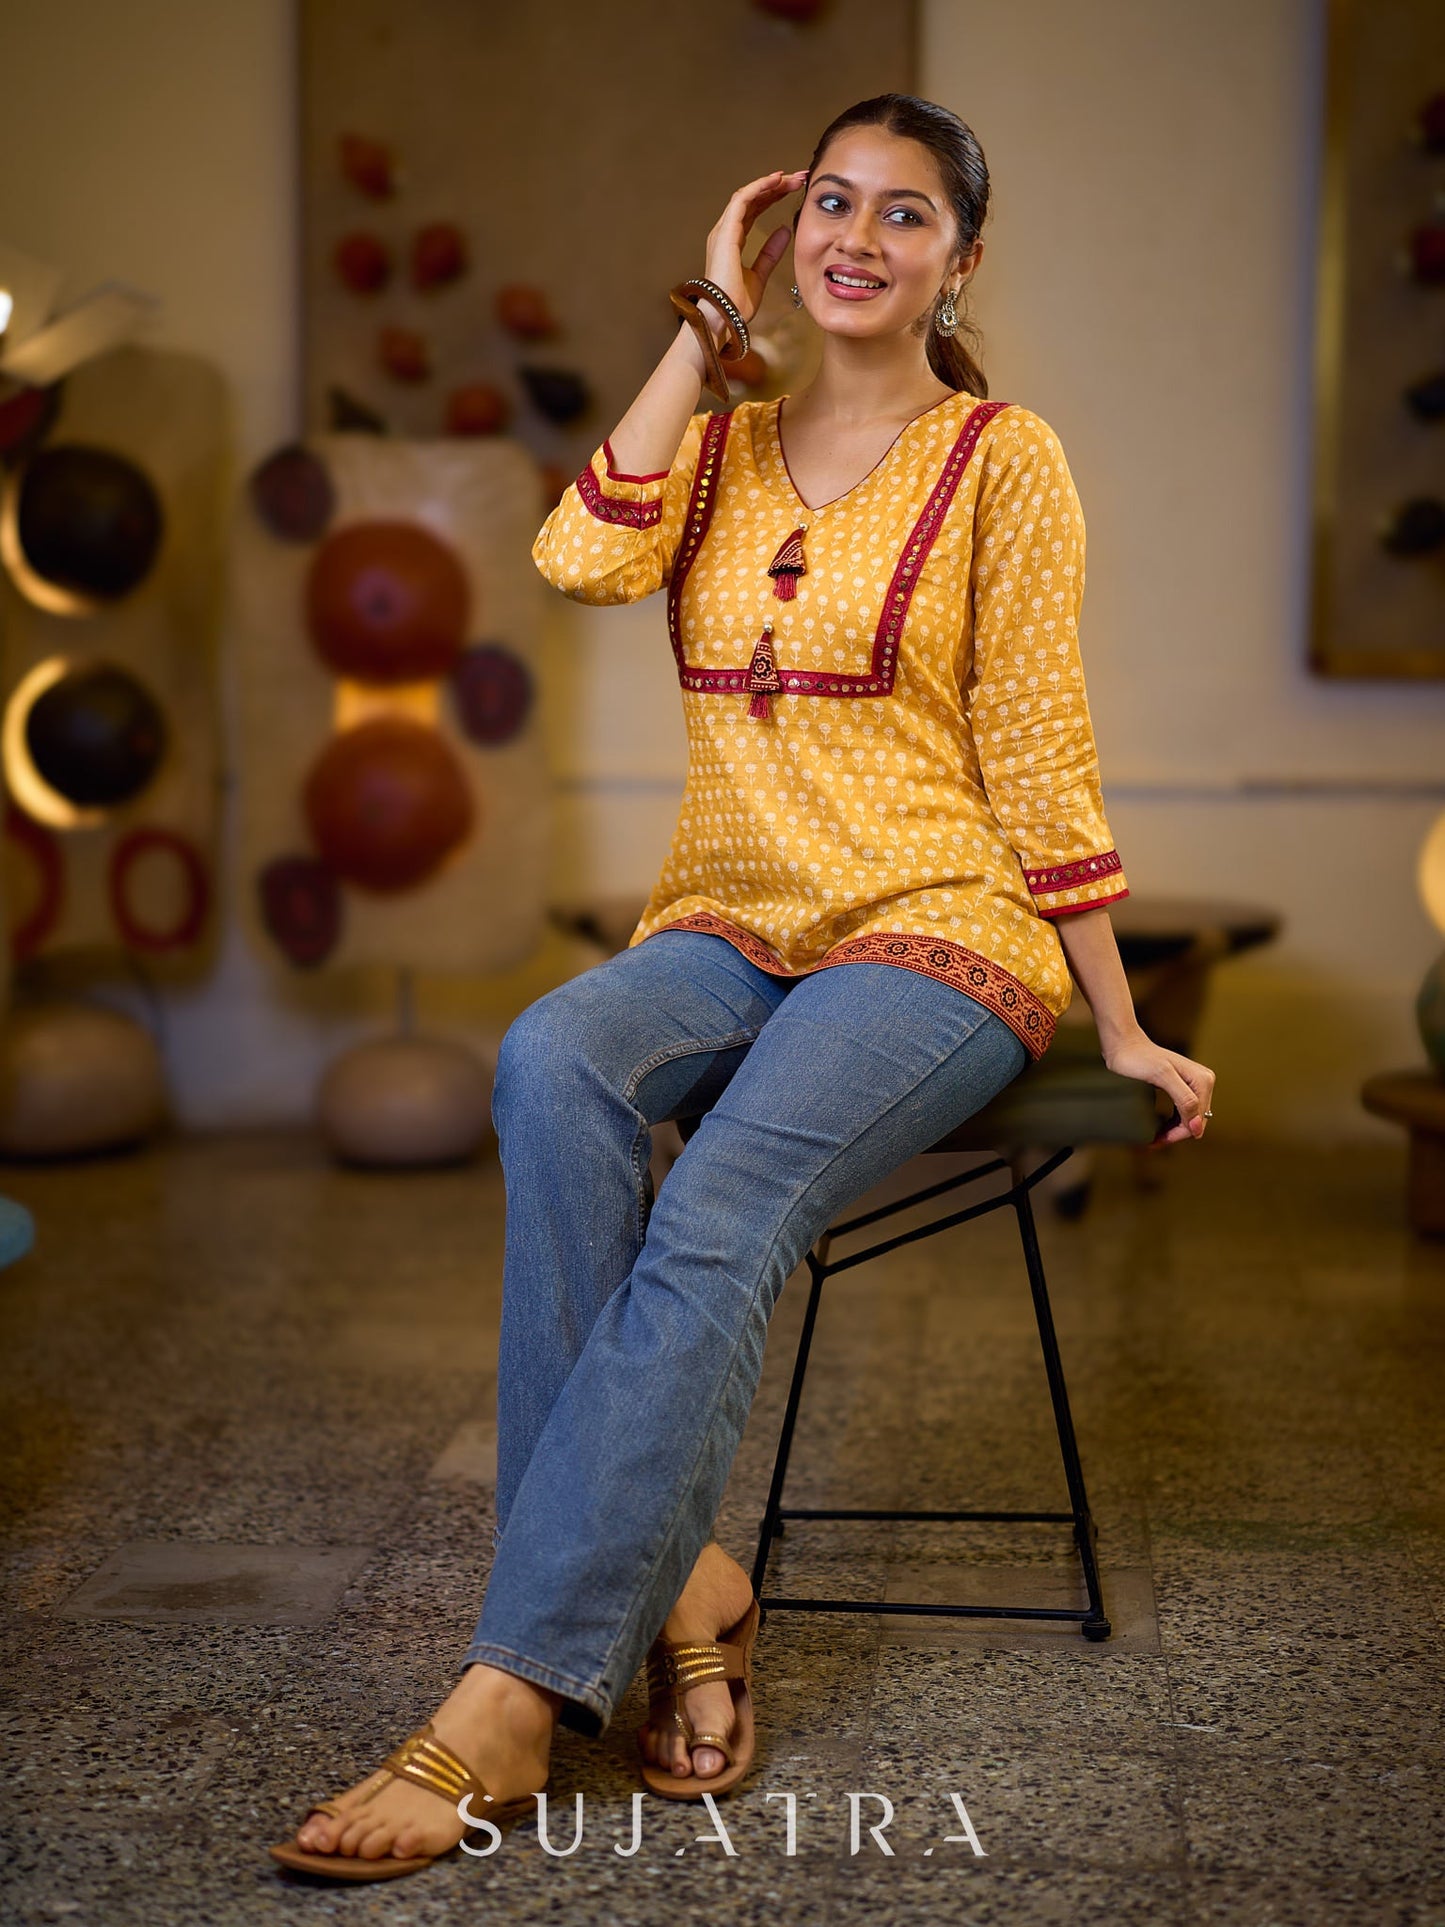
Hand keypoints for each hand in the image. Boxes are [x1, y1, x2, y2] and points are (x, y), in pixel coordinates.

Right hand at [700, 167, 808, 333]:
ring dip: (770, 183)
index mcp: (732, 240)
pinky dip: (759, 188)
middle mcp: (725, 231)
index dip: (773, 196)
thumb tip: (784, 231)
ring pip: (747, 195)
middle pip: (752, 199)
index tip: (794, 189)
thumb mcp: (760, 275)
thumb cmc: (735, 304)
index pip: (754, 209)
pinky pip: (742, 201)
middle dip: (776, 186)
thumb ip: (770, 253)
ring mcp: (724, 230)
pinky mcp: (726, 232)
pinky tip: (776, 180)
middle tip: (799, 178)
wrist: (724, 317)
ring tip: (792, 177)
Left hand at [1101, 1026, 1214, 1148]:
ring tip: (1153, 1138)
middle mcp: (1203, 1081)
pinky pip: (1182, 1112)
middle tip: (1152, 1142)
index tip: (1155, 1141)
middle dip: (1176, 1134)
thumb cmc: (1138, 1058)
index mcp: (1202, 1080)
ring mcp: (1193, 1084)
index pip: (1196, 1120)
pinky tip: (1158, 1129)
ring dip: (1173, 1131)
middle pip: (1195, 1121)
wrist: (1124, 1045)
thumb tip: (1197, 1125)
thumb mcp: (1161, 1076)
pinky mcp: (1182, 1086)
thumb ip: (1184, 1098)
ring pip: (1189, 1119)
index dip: (1178, 1134)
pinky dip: (1171, 1123)